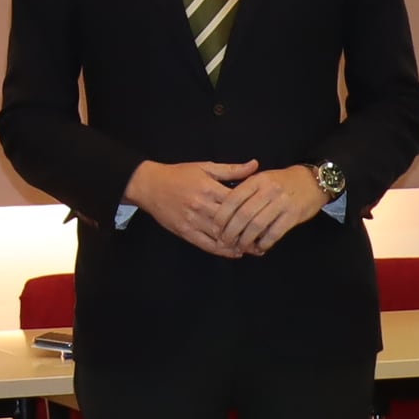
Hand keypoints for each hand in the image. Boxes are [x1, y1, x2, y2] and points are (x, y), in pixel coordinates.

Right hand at [124, 158, 259, 257]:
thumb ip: (231, 170)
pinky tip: (234, 253)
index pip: (237, 202)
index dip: (253, 211)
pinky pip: (206, 244)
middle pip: (231, 223)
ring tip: (255, 249)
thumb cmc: (179, 174)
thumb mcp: (205, 167)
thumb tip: (255, 165)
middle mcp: (201, 206)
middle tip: (266, 238)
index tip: (268, 217)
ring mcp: (192, 220)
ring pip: (220, 236)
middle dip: (249, 232)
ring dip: (239, 244)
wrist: (149, 185)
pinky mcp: (185, 231)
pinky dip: (221, 251)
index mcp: (208, 188)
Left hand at [217, 165, 331, 255]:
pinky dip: (264, 243)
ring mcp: (282, 203)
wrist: (313, 182)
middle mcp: (268, 190)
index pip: (233, 199)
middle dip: (231, 231)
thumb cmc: (282, 182)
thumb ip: (245, 190)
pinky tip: (259, 248)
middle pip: (243, 215)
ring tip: (239, 247)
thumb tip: (223, 210)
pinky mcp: (293, 216)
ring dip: (246, 240)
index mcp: (257, 180)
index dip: (222, 216)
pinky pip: (274, 233)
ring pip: (257, 225)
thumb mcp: (262, 178)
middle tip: (225, 242)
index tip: (215, 228)